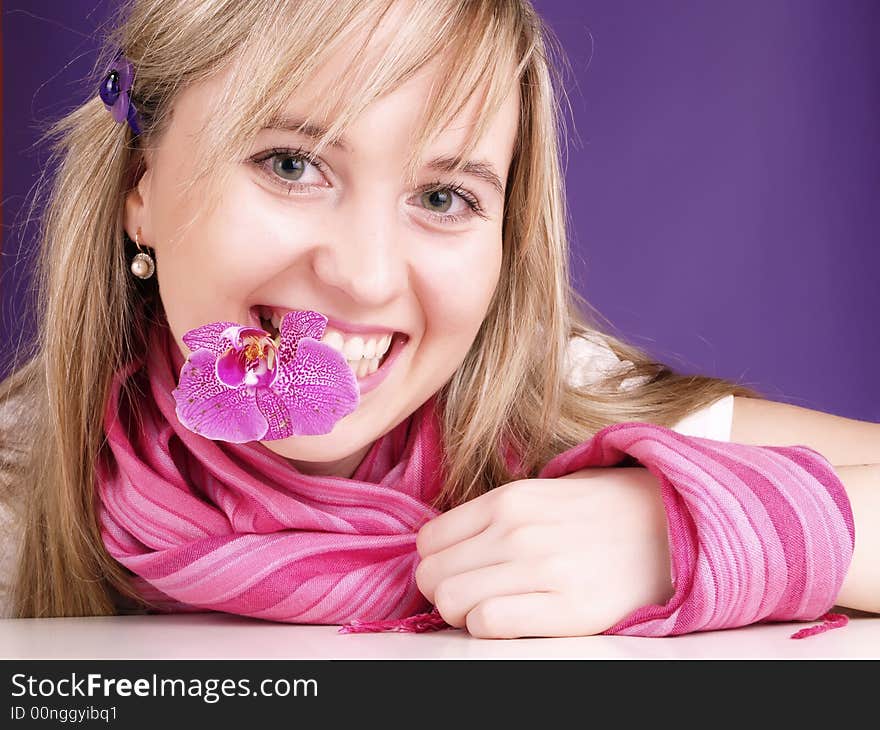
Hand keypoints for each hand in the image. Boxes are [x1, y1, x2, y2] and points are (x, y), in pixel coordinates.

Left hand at [415, 467, 675, 637]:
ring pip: (452, 602)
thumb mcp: (540, 492)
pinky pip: (489, 625)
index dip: (435, 560)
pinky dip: (486, 626)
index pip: (429, 540)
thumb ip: (491, 514)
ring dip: (461, 611)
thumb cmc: (599, 510)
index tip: (455, 567)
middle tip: (469, 591)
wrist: (670, 525)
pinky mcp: (569, 609)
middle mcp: (518, 532)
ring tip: (490, 605)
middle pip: (433, 575)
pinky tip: (509, 618)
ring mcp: (542, 570)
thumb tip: (441, 546)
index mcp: (509, 500)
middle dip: (442, 589)